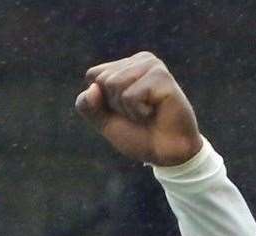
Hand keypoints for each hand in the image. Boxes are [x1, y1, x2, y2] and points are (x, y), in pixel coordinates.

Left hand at [75, 52, 202, 166]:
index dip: (102, 102)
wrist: (167, 154)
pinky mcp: (162, 76)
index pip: (93, 76)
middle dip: (115, 105)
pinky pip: (130, 95)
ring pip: (115, 84)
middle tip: (137, 114)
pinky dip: (138, 112)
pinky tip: (155, 112)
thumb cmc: (139, 136)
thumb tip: (92, 88)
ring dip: (127, 109)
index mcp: (125, 66)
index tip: (123, 111)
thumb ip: (88, 106)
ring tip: (146, 113)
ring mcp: (152, 66)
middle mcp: (140, 60)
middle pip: (103, 79)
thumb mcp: (105, 122)